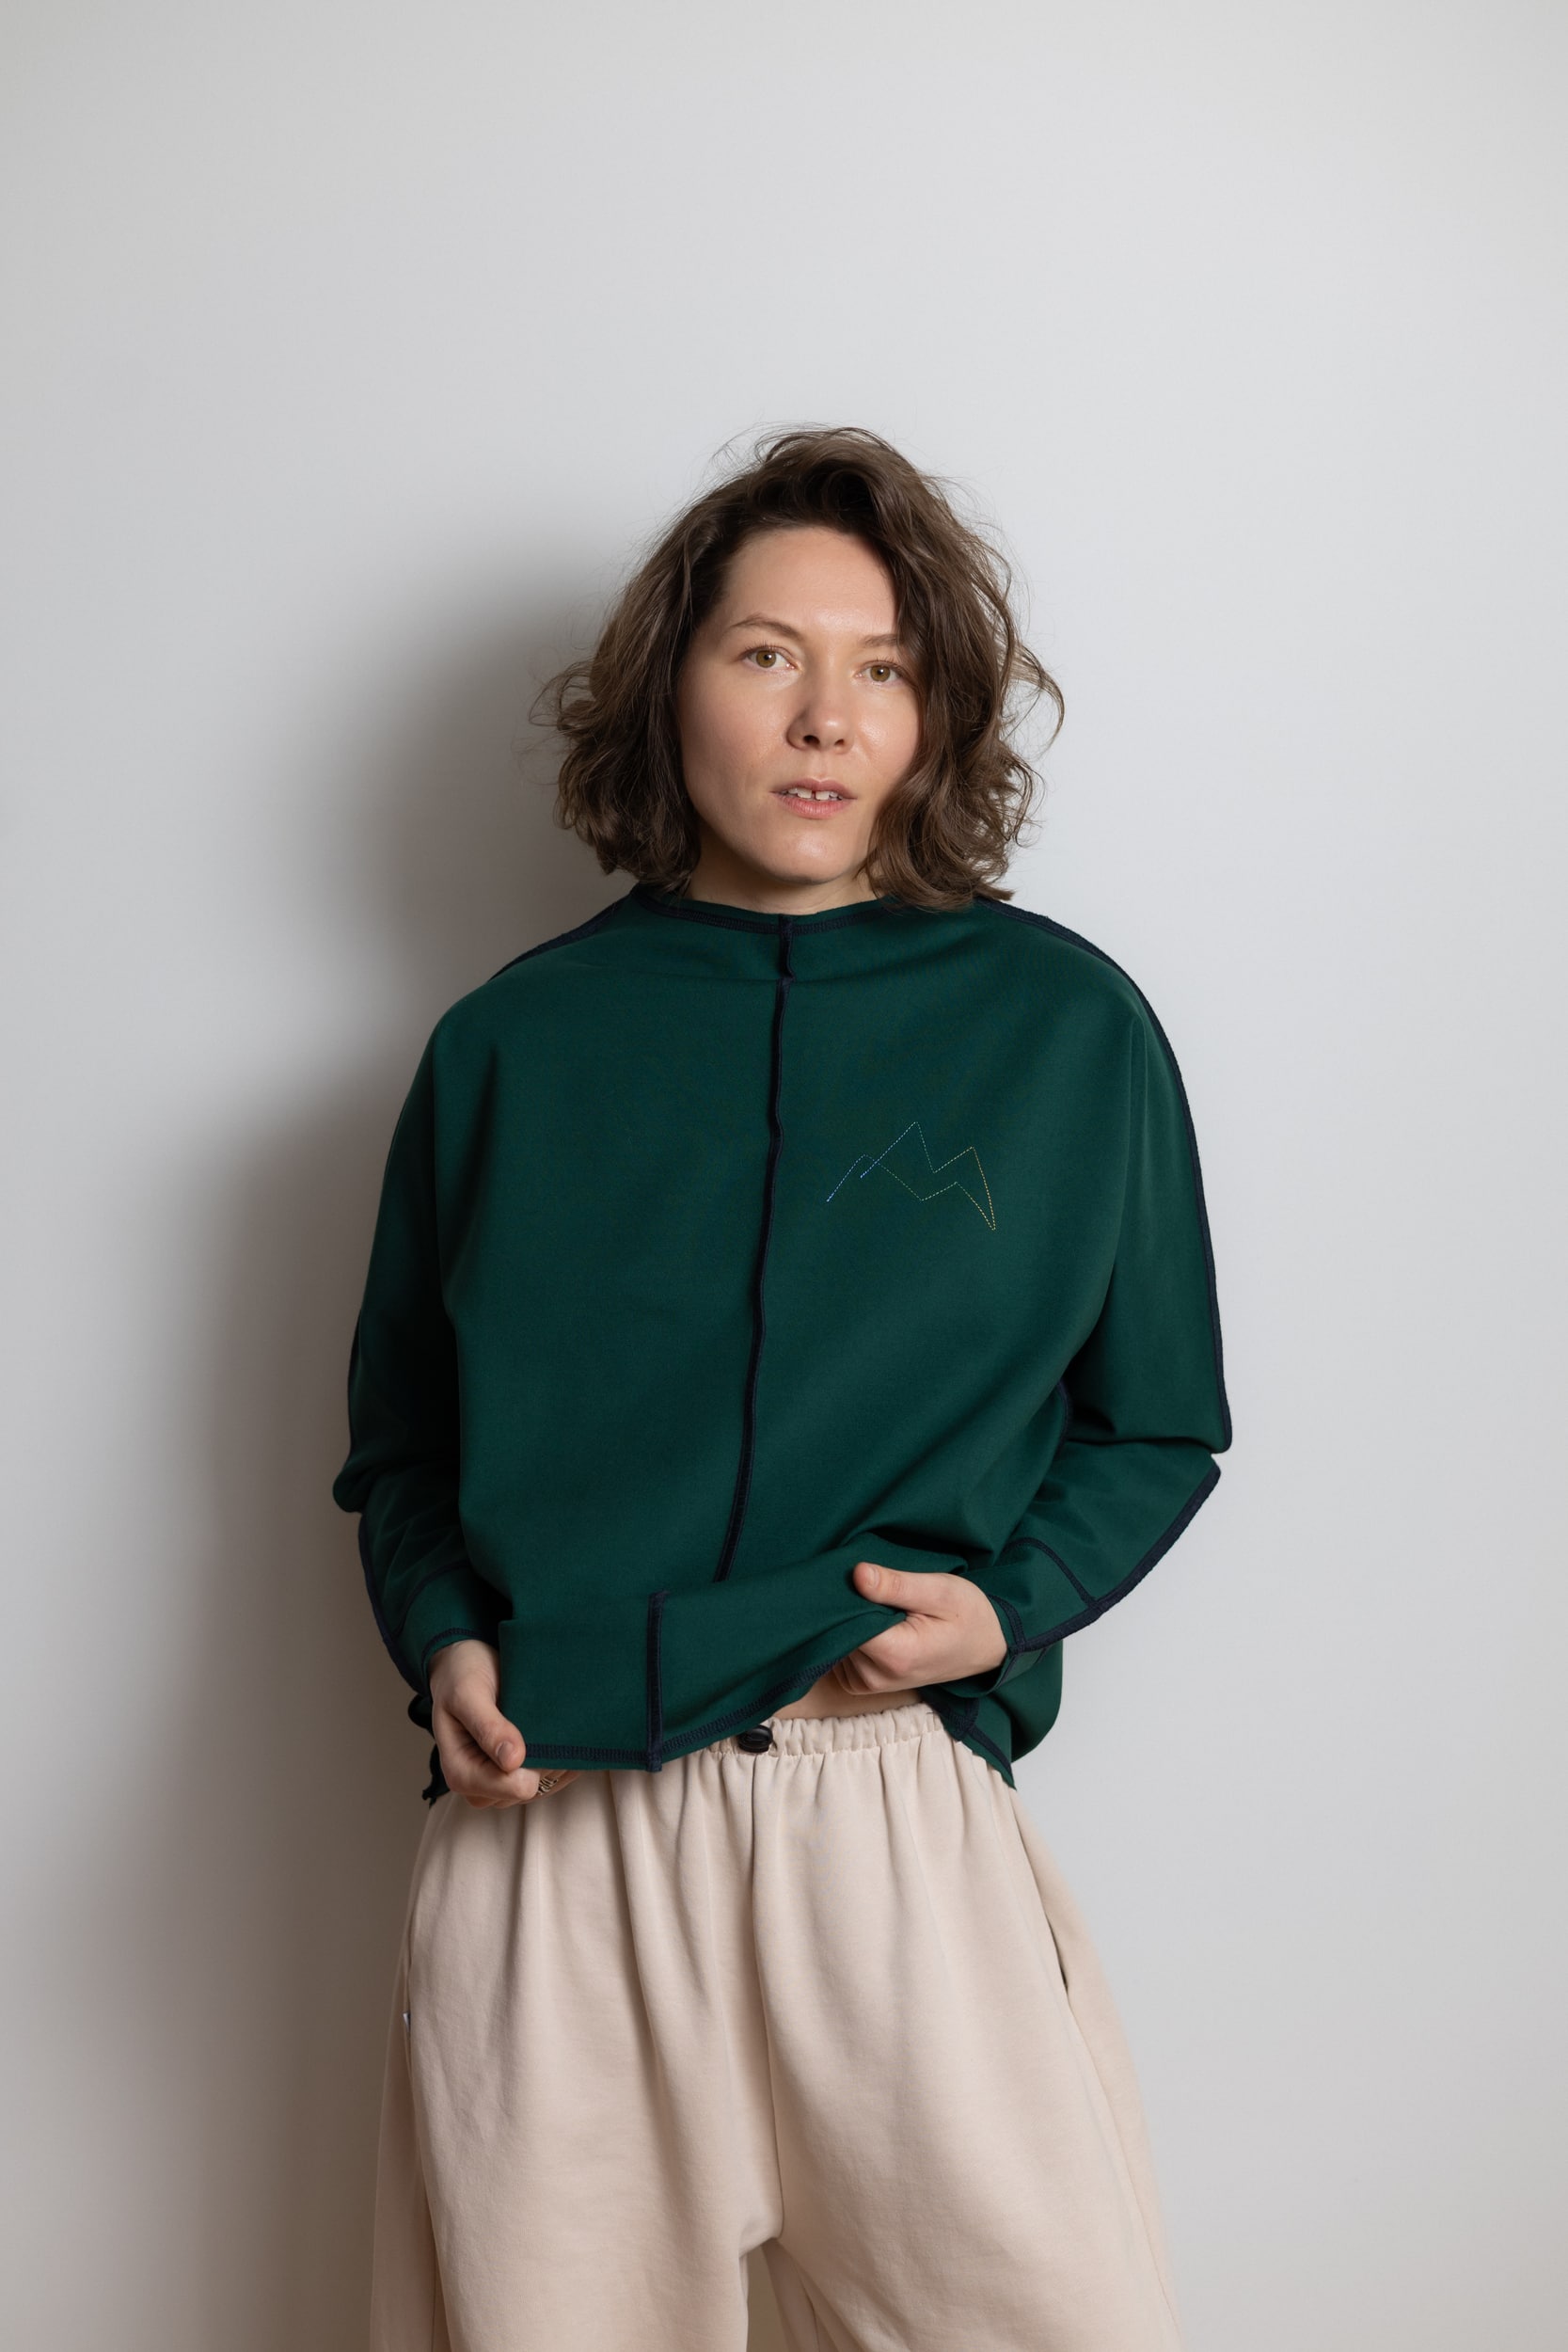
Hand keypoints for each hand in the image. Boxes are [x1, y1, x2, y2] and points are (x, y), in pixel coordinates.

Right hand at [427, 1639, 580, 1807]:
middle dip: (544, 1758)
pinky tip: (558, 1732)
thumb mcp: (467, 1693)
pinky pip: (553, 1779)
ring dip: (554, 1757)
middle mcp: (480, 1787)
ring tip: (546, 1722)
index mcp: (461, 1774)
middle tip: (541, 1719)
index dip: (533, 1762)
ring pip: (544, 1785)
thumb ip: (488, 1727)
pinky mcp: (518, 1775)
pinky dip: (561, 1758)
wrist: (464, 1665)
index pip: (514, 1787)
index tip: (537, 1727)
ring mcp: (501, 1784)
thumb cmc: (461, 1676)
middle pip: (531, 1789)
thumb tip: (512, 1761)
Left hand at [830, 1561, 1008, 1695]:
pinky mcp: (864, 1684)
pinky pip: (840, 1656)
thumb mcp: (939, 1590)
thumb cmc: (967, 1615)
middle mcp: (876, 1677)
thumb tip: (857, 1574)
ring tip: (877, 1604)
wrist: (986, 1646)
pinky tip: (870, 1621)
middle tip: (873, 1585)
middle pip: (838, 1632)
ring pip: (836, 1643)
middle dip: (846, 1606)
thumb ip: (896, 1585)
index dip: (844, 1595)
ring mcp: (869, 1684)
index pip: (844, 1622)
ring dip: (848, 1621)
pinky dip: (849, 1636)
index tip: (855, 1576)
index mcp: (895, 1655)